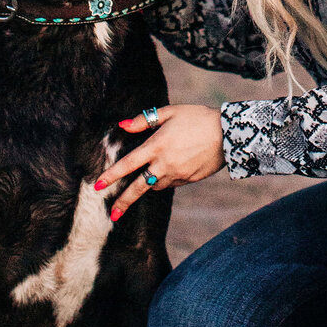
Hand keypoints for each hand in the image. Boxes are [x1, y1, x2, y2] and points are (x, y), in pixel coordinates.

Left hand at [98, 104, 224, 219]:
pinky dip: (166, 179)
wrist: (228, 133)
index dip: (111, 175)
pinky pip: (171, 183)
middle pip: (138, 188)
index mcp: (156, 146)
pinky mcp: (189, 180)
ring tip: (150, 173)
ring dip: (149, 183)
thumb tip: (123, 125)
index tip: (97, 185)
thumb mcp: (170, 112)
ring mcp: (177, 175)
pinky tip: (173, 166)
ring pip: (156, 186)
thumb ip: (144, 120)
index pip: (128, 164)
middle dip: (124, 202)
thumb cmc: (197, 118)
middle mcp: (164, 164)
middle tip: (113, 214)